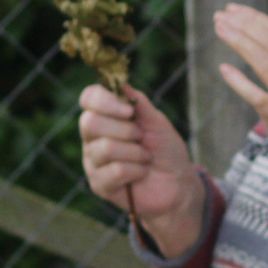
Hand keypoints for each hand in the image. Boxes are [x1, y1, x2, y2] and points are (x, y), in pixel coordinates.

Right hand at [81, 85, 204, 257]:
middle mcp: (93, 137)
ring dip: (135, 152)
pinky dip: (137, 170)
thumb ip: (138, 102)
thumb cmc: (166, 150)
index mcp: (105, 117)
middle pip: (90, 123)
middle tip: (141, 138)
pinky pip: (116, 171)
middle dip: (124, 130)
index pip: (88, 98)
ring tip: (145, 157)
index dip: (105, 101)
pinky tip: (141, 173)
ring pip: (105, 148)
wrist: (178, 184)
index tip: (129, 111)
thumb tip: (121, 83)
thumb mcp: (156, 122)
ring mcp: (93, 161)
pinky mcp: (99, 184)